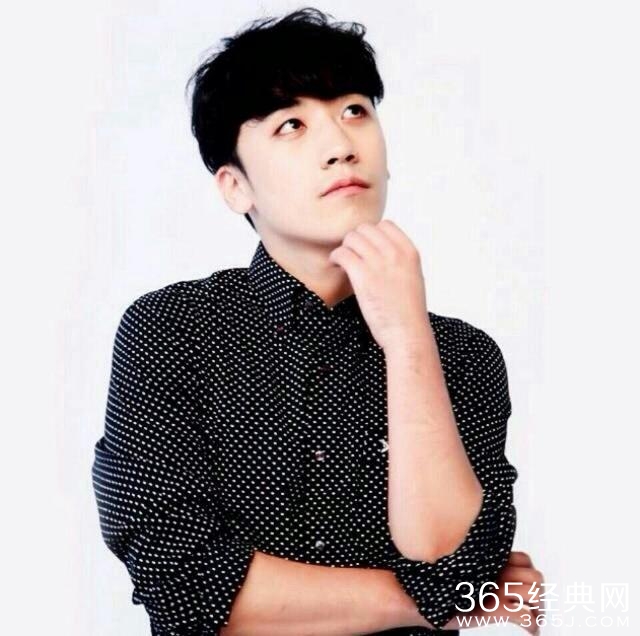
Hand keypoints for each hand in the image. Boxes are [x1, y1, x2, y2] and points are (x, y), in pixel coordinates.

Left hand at [328, 220, 429, 350]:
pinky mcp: (363, 276)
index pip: (386, 224)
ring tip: (342, 260)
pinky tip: (336, 265)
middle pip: (365, 228)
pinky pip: (342, 253)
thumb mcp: (413, 278)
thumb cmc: (408, 313)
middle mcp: (395, 253)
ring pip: (352, 238)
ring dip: (344, 247)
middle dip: (355, 239)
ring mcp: (379, 263)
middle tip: (351, 254)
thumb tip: (381, 251)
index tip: (365, 247)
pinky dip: (335, 257)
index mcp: (409, 252)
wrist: (407, 333)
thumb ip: (400, 261)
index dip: (372, 233)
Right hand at [444, 551, 544, 633]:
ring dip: (538, 609)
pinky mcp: (490, 608)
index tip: (522, 590)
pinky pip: (525, 614)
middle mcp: (493, 571)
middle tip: (532, 609)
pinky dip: (532, 624)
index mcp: (488, 561)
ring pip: (535, 592)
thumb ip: (477, 571)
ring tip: (532, 619)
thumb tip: (496, 576)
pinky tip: (530, 630)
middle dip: (539, 595)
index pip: (524, 560)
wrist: (417, 599)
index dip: (527, 574)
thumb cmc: (436, 590)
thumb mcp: (460, 575)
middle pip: (535, 576)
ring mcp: (492, 588)